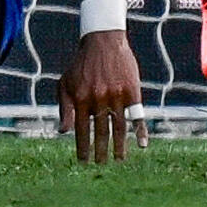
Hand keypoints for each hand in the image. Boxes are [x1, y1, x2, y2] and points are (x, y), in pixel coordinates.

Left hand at [59, 25, 143, 162]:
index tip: (83, 163)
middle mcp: (98, 98)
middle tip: (100, 165)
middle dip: (100, 152)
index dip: (82, 148)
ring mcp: (116, 94)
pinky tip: (142, 144)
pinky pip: (137, 115)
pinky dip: (140, 130)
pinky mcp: (132, 90)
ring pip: (119, 127)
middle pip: (100, 132)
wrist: (103, 40)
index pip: (82, 131)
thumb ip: (65, 108)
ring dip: (119, 147)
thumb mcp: (65, 83)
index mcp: (81, 98)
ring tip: (118, 160)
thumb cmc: (81, 65)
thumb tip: (63, 132)